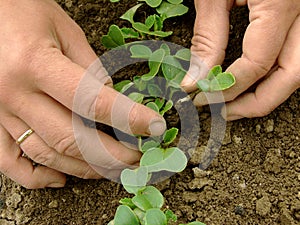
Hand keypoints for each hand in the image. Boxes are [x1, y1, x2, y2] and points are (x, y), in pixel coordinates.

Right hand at [0, 0, 165, 188]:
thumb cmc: (23, 11)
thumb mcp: (64, 30)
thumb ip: (90, 68)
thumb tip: (113, 101)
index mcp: (36, 64)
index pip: (94, 102)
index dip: (130, 118)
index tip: (154, 127)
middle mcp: (14, 94)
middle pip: (72, 139)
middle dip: (112, 155)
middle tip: (137, 158)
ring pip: (47, 154)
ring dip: (85, 168)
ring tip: (113, 169)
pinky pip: (10, 162)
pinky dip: (37, 177)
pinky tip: (62, 179)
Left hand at [181, 0, 299, 119]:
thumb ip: (207, 37)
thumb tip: (194, 81)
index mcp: (279, 3)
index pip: (257, 64)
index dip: (227, 88)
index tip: (203, 98)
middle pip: (290, 75)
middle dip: (256, 102)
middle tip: (224, 112)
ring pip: (295, 68)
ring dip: (267, 91)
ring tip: (234, 103)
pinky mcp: (297, 17)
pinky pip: (292, 54)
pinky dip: (271, 73)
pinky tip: (247, 81)